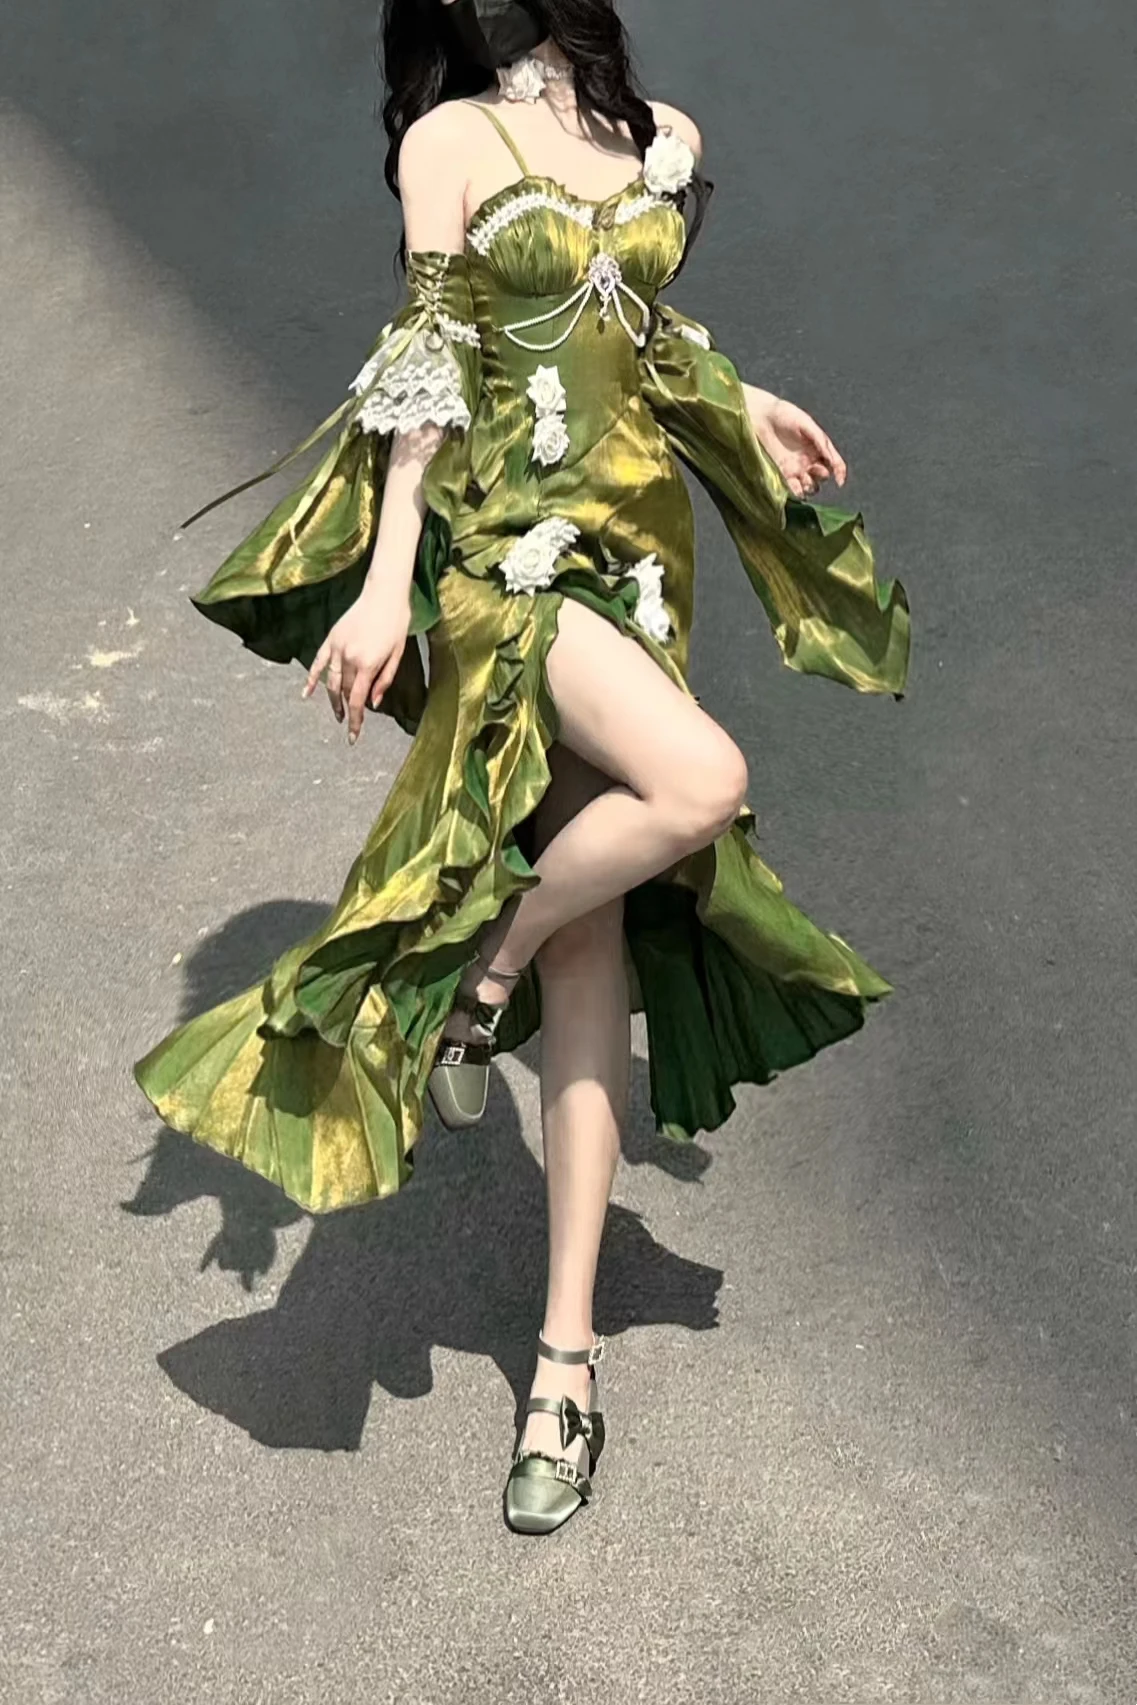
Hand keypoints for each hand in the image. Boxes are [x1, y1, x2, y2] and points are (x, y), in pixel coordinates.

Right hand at [302, 582, 409, 743]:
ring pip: (331, 682)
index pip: (358, 700)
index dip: (356, 721)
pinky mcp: (331, 638)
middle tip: (351, 722)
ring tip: (338, 714)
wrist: (384, 593)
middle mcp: (349, 658)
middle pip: (345, 691)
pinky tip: (306, 694)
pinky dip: (311, 679)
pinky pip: (318, 662)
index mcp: (368, 663)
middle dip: (349, 709)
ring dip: (333, 701)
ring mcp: (337, 648)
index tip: (353, 737)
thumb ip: (385, 680)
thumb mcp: (398, 654)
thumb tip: (373, 703)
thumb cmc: (397, 623)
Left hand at [744, 386, 846, 497]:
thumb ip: (820, 440)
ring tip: (804, 482)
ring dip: (810, 488)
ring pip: (809, 487)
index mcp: (819, 448)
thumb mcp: (806, 424)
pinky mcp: (782, 474)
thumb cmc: (785, 415)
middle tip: (814, 469)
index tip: (839, 481)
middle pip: (822, 477)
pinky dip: (797, 493)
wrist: (762, 417)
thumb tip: (832, 460)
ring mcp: (796, 469)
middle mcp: (809, 460)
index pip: (834, 464)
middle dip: (822, 477)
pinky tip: (796, 490)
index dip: (840, 473)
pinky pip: (793, 489)